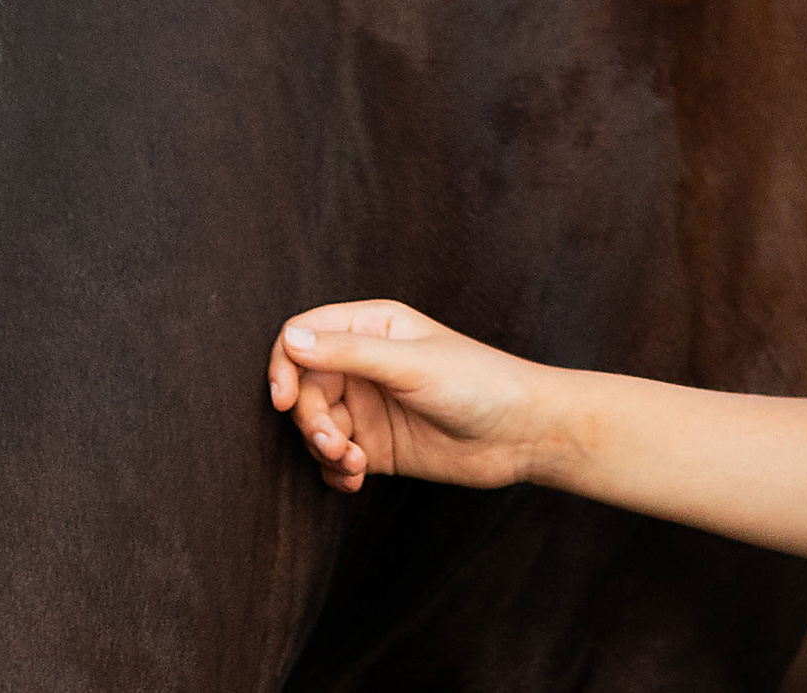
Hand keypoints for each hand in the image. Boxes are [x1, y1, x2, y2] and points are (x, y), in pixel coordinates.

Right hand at [267, 299, 550, 493]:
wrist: (524, 433)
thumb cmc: (479, 383)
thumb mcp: (411, 365)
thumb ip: (350, 353)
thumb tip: (291, 340)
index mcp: (374, 327)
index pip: (303, 335)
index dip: (284, 366)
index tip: (283, 401)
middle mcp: (366, 363)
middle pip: (304, 388)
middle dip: (310, 420)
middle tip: (335, 443)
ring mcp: (370, 405)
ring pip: (316, 426)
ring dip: (323, 449)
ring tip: (353, 464)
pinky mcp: (377, 445)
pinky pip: (333, 458)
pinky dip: (334, 471)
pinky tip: (356, 479)